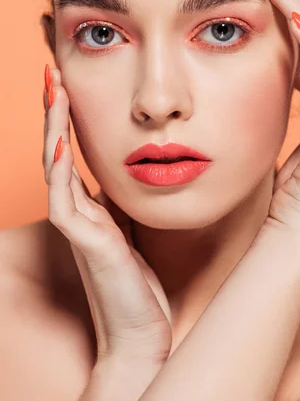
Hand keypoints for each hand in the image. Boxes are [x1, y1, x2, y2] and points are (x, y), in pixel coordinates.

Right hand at [42, 67, 171, 364]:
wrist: (143, 333)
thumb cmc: (141, 283)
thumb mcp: (135, 227)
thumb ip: (126, 200)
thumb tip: (138, 167)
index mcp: (90, 203)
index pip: (72, 148)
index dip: (68, 114)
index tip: (69, 79)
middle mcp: (78, 209)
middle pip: (56, 147)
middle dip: (55, 108)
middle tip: (53, 70)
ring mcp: (78, 225)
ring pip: (55, 165)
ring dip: (54, 126)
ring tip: (54, 89)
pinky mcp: (86, 242)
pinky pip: (66, 200)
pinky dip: (60, 169)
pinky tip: (61, 141)